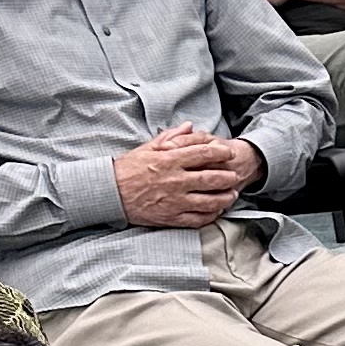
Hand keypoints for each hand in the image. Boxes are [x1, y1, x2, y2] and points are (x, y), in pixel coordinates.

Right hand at [113, 127, 252, 227]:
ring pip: (209, 201)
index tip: (228, 153)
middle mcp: (175, 181)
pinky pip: (197, 219)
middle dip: (228, 177)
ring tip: (231, 195)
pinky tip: (216, 211)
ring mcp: (174, 201)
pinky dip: (210, 216)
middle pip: (211, 178)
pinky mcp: (171, 217)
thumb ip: (172, 136)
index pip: (203, 154)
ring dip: (224, 198)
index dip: (220, 153)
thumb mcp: (148, 147)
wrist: (109, 193)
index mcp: (170, 160)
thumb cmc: (128, 168)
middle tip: (235, 175)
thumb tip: (190, 126)